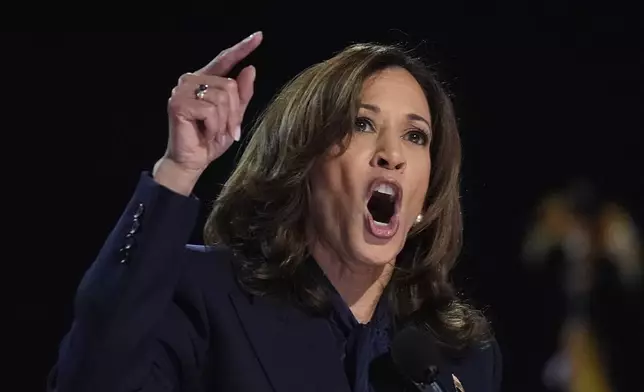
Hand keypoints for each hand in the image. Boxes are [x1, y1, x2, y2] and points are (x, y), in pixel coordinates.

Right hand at [154, 32, 262, 194]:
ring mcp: (182, 90)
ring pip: (222, 97)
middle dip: (235, 112)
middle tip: (228, 130)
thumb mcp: (233, 117)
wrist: (191, 162)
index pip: (225, 60)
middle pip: (230, 85)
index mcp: (205, 80)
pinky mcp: (178, 103)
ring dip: (225, 121)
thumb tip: (250, 69)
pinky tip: (206, 134)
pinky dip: (214, 127)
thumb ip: (242, 95)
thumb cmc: (210, 141)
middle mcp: (191, 80)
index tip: (258, 36)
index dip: (242, 48)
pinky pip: (211, 110)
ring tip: (216, 133)